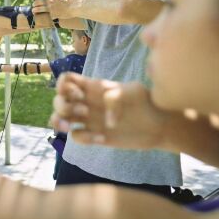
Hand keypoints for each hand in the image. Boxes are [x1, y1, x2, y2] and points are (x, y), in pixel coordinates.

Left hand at [33, 0, 75, 18]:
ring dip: (35, 10)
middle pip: (37, 2)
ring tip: (33, 11)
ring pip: (38, 9)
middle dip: (34, 3)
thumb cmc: (73, 0)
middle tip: (34, 5)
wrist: (75, 7)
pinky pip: (46, 16)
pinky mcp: (52, 15)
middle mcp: (49, 1)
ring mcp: (50, 8)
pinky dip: (44, 17)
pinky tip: (42, 18)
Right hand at [51, 73, 168, 149]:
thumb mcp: (134, 91)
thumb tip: (106, 120)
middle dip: (63, 105)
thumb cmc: (148, 102)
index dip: (64, 86)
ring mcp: (89, 120)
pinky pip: (76, 136)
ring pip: (59, 118)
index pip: (66, 80)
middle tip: (84, 111)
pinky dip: (84, 138)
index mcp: (92, 87)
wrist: (160, 124)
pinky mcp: (94, 136)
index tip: (79, 94)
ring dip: (59, 121)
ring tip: (70, 126)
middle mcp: (87, 102)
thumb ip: (115, 96)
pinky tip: (102, 139)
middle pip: (58, 100)